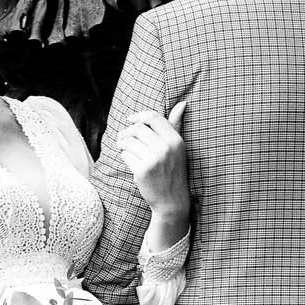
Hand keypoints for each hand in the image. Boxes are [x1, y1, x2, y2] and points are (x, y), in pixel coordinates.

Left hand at [119, 99, 189, 228]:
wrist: (172, 200)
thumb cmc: (174, 170)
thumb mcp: (178, 147)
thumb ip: (176, 124)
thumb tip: (182, 103)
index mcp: (176, 140)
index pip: (153, 117)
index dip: (138, 116)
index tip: (129, 119)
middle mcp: (166, 148)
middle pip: (137, 128)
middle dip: (126, 131)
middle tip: (123, 137)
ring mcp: (154, 160)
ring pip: (129, 141)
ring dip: (122, 142)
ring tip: (123, 146)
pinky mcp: (142, 171)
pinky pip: (125, 155)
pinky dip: (124, 155)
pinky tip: (128, 159)